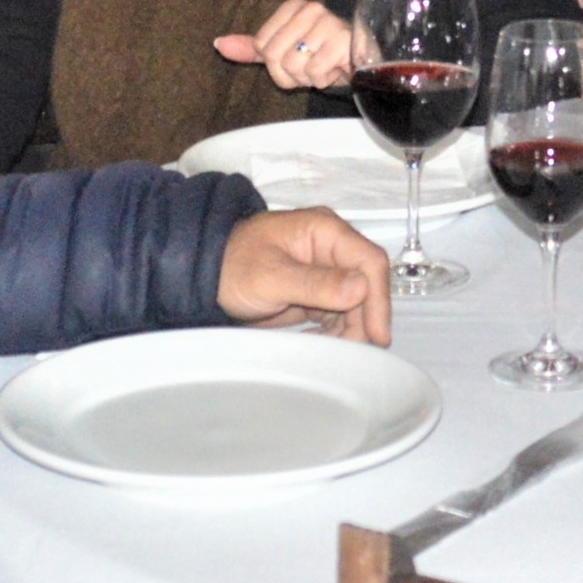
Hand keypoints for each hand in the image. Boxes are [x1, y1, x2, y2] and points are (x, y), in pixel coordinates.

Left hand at [217, 0, 354, 94]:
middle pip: (274, 56)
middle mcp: (310, 9)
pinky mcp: (344, 40)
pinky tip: (335, 70)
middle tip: (310, 68)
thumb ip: (252, 48)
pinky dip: (323, 79)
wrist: (361, 64)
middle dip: (290, 74)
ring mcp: (329, 22)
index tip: (295, 60)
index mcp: (293, 7)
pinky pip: (314, 71)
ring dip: (308, 78)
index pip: (261, 45)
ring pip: (294, 65)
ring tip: (323, 68)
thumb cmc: (320, 56)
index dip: (275, 66)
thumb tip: (218, 43)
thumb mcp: (283, 51)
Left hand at [219, 207, 389, 345]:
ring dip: (351, 329)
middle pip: (366, 286)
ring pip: (356, 304)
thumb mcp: (271, 276)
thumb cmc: (233, 266)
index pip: (369, 261)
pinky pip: (339, 315)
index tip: (377, 333)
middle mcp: (331, 249)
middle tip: (355, 350)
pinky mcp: (317, 294)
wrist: (204, 276)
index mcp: (325, 231)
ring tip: (336, 351)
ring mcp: (326, 272)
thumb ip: (315, 283)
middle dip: (364, 319)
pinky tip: (326, 346)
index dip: (378, 297)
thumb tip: (361, 288)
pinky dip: (337, 333)